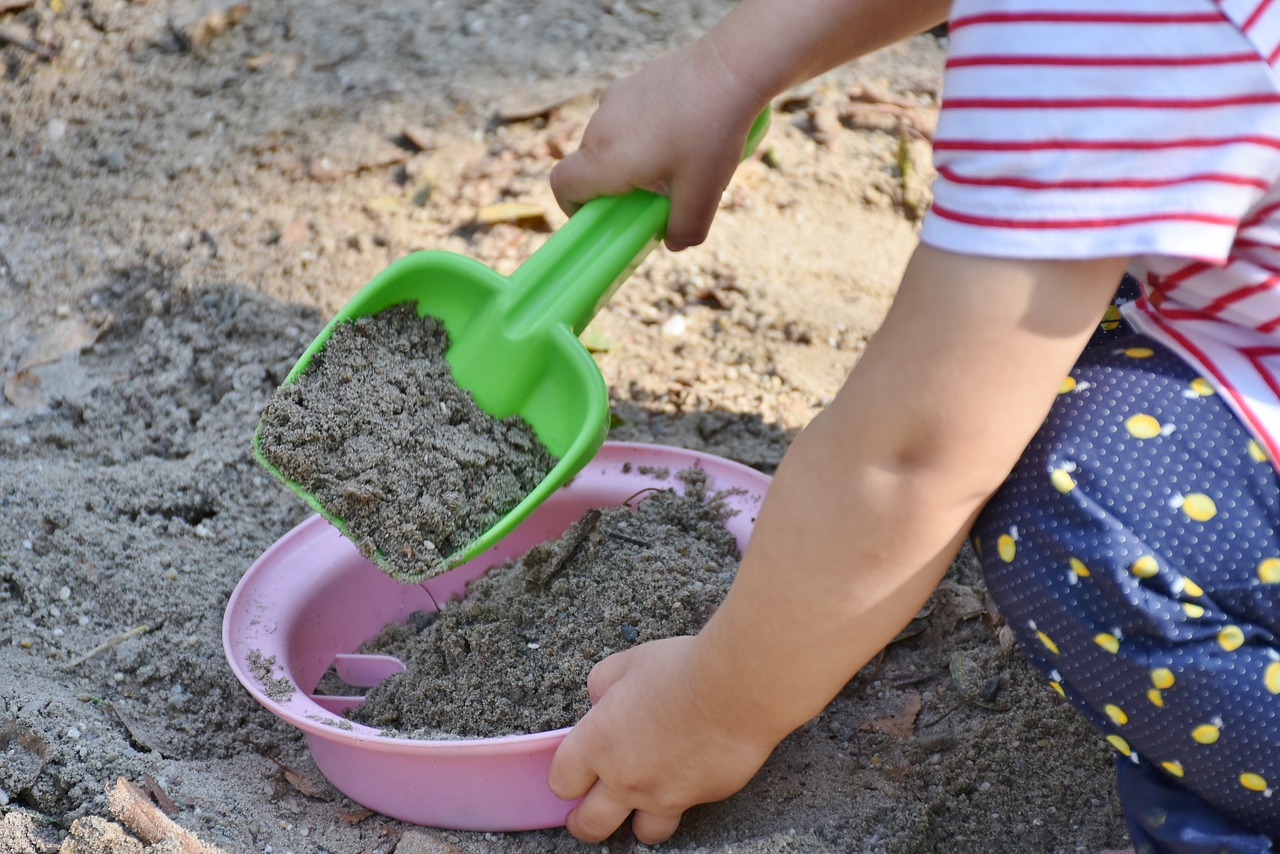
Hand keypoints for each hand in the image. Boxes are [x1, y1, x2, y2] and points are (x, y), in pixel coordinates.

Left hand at [547, 635, 777, 843]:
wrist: (735, 689)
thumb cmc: (681, 670)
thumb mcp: (628, 662)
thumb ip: (603, 683)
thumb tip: (600, 699)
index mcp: (598, 742)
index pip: (561, 782)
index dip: (565, 778)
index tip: (571, 775)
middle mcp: (624, 778)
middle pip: (589, 825)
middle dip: (584, 822)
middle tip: (587, 815)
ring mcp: (663, 795)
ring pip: (640, 832)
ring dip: (637, 821)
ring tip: (641, 807)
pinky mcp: (699, 799)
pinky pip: (684, 810)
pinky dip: (682, 799)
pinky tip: (690, 773)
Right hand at [550, 37, 763, 250]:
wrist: (732, 68)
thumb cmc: (712, 132)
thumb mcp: (704, 193)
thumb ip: (686, 228)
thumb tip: (675, 243)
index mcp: (606, 157)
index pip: (562, 185)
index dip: (572, 206)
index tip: (601, 214)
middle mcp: (602, 126)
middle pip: (587, 164)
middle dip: (611, 186)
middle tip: (651, 195)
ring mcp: (616, 98)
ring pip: (608, 140)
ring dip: (628, 157)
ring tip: (672, 161)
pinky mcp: (634, 81)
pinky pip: (625, 117)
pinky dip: (641, 132)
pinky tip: (680, 131)